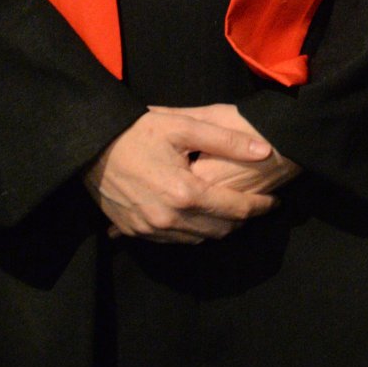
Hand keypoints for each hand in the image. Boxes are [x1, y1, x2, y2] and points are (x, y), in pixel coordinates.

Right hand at [83, 108, 278, 242]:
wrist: (92, 147)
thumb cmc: (140, 131)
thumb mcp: (184, 126)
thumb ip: (226, 140)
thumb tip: (263, 151)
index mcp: (185, 193)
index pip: (234, 209)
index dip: (259, 206)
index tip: (275, 201)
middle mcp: (169, 219)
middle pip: (219, 230)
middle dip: (242, 220)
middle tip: (255, 206)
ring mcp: (151, 230)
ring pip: (198, 240)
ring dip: (218, 228)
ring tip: (232, 211)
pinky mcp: (136, 233)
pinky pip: (175, 241)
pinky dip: (193, 232)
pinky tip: (200, 216)